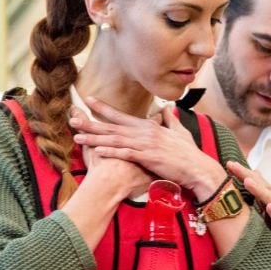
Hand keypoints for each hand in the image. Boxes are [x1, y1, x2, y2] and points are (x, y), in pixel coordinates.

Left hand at [70, 97, 224, 198]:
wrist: (198, 167)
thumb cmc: (188, 152)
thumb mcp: (179, 132)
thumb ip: (170, 120)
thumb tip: (167, 108)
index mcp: (149, 126)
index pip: (122, 116)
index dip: (104, 109)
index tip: (89, 102)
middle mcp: (145, 132)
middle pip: (112, 127)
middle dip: (91, 123)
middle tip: (72, 120)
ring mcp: (146, 144)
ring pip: (115, 140)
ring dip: (95, 139)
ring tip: (77, 137)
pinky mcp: (148, 157)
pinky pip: (126, 154)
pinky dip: (111, 152)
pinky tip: (97, 152)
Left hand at [226, 160, 270, 269]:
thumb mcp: (270, 218)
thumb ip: (261, 203)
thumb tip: (250, 189)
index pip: (258, 185)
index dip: (244, 174)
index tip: (228, 163)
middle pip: (264, 188)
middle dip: (248, 176)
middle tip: (232, 164)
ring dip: (260, 191)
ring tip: (247, 181)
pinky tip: (269, 206)